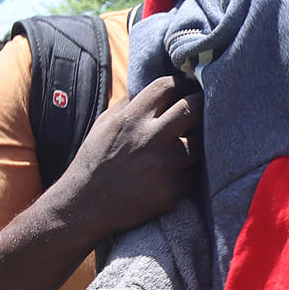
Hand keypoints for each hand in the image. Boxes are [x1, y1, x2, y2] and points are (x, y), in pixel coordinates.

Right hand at [49, 75, 200, 241]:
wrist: (84, 205)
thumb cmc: (95, 161)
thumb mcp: (104, 125)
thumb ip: (129, 104)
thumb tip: (156, 87)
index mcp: (131, 118)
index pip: (167, 87)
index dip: (182, 84)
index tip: (188, 89)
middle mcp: (150, 138)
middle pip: (193, 108)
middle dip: (201, 106)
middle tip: (203, 110)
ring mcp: (163, 165)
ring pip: (200, 145)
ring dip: (197, 145)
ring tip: (187, 147)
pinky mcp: (172, 190)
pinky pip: (194, 174)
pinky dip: (188, 172)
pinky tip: (175, 173)